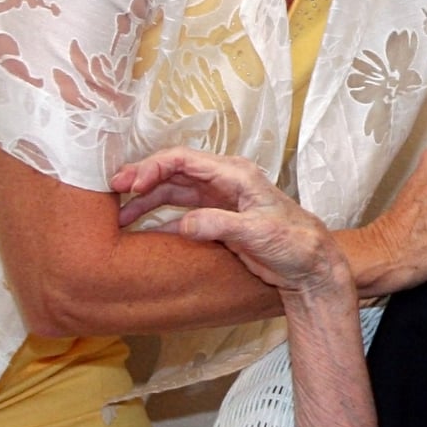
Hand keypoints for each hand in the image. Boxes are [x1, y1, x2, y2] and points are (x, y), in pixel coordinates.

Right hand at [110, 147, 342, 295]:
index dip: (153, 167)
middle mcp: (224, 182)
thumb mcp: (258, 233)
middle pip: (174, 172)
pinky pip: (181, 214)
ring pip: (174, 193)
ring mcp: (219, 200)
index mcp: (235, 174)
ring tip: (120, 216)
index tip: (130, 183)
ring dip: (146, 201)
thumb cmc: (295, 243)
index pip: (185, 160)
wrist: (311, 266)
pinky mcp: (217, 220)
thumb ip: (220, 225)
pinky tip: (141, 231)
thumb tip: (184, 224)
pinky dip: (159, 219)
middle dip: (143, 180)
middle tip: (114, 193)